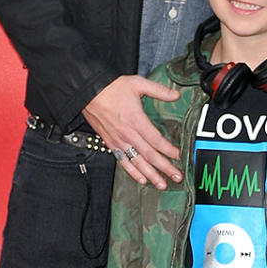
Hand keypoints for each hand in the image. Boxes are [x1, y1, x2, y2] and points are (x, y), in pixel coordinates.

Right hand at [83, 75, 181, 189]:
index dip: (168, 149)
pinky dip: (133, 172)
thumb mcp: (137, 84)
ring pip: (137, 162)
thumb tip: (175, 94)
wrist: (88, 92)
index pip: (156, 139)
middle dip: (165, 167)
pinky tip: (141, 179)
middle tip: (176, 176)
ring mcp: (118, 141)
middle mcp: (128, 134)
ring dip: (151, 174)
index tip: (178, 155)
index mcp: (136, 120)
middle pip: (149, 155)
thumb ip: (158, 90)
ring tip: (161, 184)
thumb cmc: (111, 88)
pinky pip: (123, 161)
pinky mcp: (111, 144)